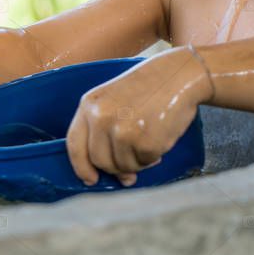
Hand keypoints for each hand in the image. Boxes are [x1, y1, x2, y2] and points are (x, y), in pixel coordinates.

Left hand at [65, 47, 213, 186]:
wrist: (179, 74)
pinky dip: (153, 157)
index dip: (81, 167)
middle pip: (99, 161)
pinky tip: (159, 137)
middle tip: (132, 161)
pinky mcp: (145, 142)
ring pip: (123, 166)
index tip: (90, 179)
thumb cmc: (149, 87)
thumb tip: (120, 177)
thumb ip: (106, 133)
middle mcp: (101, 118)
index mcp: (89, 104)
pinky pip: (144, 163)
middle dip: (116, 167)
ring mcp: (123, 130)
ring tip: (148, 139)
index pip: (75, 144)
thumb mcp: (115, 99)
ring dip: (137, 161)